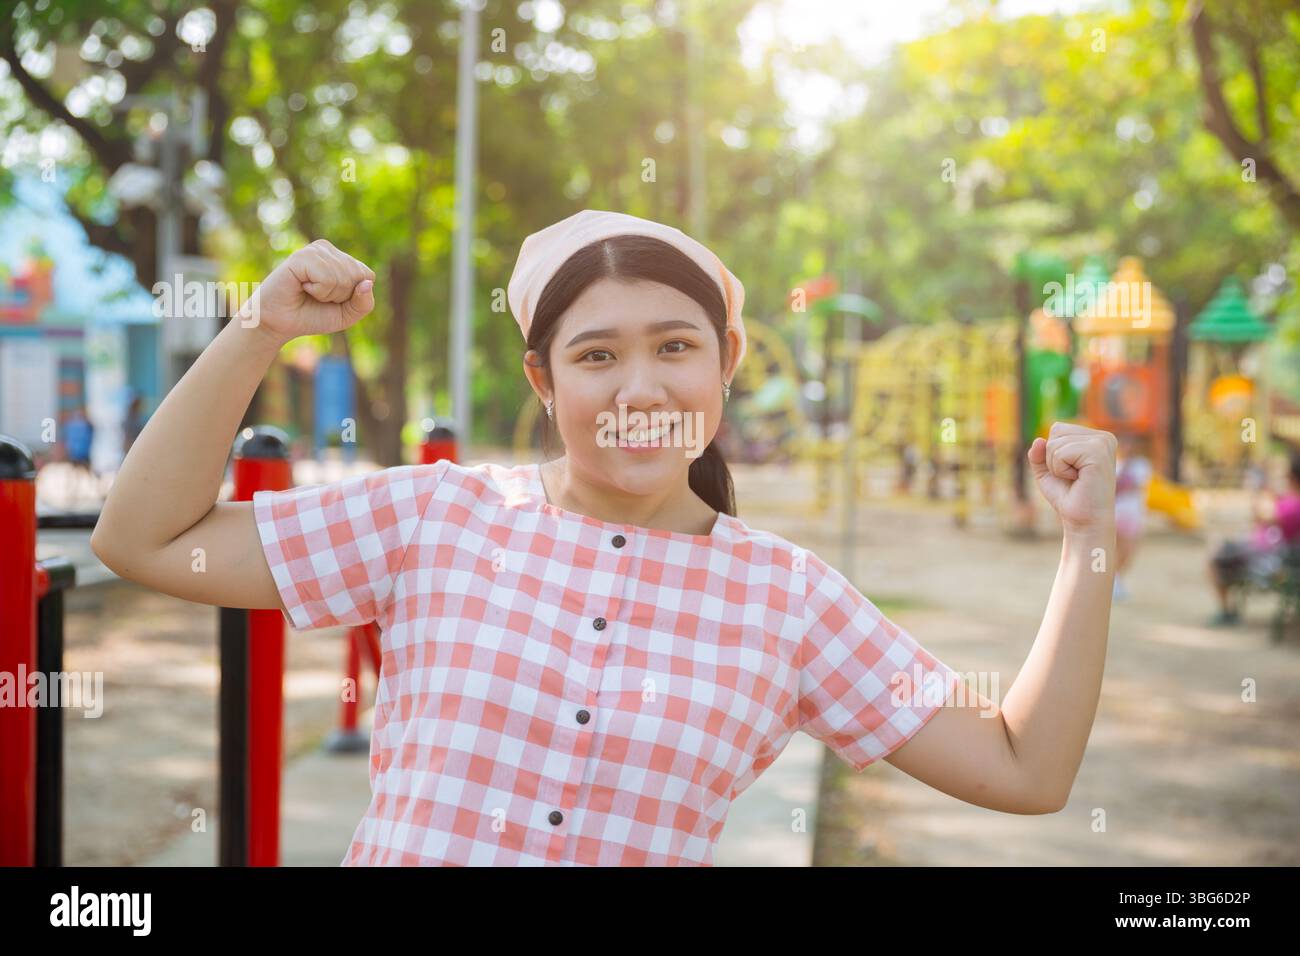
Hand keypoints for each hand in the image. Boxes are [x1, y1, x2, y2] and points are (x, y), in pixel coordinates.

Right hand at [239, 239, 375, 340]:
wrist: (278, 323)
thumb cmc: (311, 316)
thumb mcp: (347, 315)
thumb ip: (364, 303)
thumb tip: (367, 283)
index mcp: (341, 258)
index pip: (367, 276)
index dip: (353, 296)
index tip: (331, 299)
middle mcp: (328, 249)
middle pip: (357, 276)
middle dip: (340, 296)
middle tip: (317, 296)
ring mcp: (314, 250)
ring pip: (343, 277)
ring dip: (327, 294)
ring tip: (308, 291)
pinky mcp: (301, 256)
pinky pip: (327, 278)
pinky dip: (317, 291)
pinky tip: (302, 286)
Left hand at [1028, 422, 1117, 535]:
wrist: (1084, 521)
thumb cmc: (1068, 496)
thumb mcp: (1047, 471)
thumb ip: (1039, 453)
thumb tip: (1039, 440)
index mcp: (1096, 437)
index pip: (1057, 428)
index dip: (1052, 453)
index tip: (1071, 472)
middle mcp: (1104, 437)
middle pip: (1056, 431)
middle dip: (1053, 458)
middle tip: (1073, 477)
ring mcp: (1103, 443)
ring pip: (1056, 443)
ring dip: (1057, 466)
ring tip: (1076, 479)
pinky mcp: (1098, 453)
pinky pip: (1060, 453)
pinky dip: (1060, 469)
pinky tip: (1078, 480)